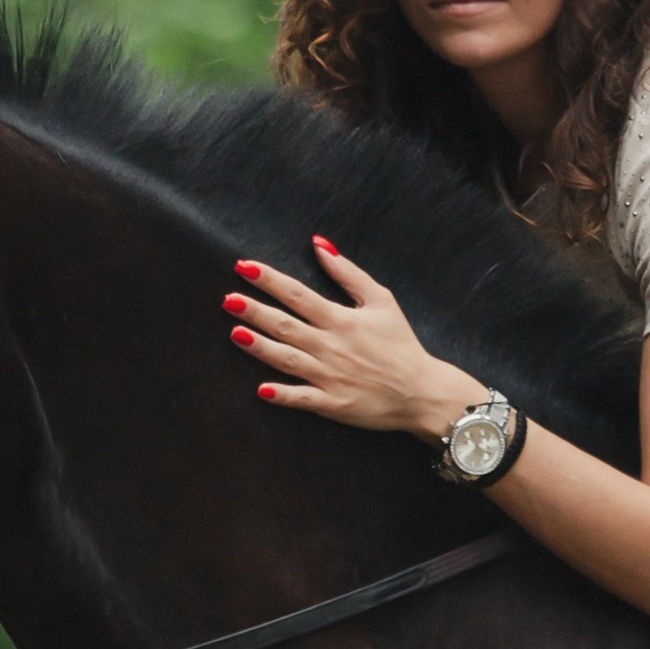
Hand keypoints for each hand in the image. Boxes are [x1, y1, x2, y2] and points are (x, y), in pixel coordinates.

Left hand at [226, 242, 474, 442]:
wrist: (422, 391)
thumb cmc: (401, 344)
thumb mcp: (382, 301)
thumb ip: (348, 273)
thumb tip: (319, 245)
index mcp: (341, 319)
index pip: (298, 295)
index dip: (270, 280)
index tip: (244, 267)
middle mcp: (331, 346)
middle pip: (286, 325)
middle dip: (255, 311)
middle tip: (227, 299)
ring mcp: (330, 376)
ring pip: (287, 359)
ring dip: (260, 346)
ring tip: (235, 332)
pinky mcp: (332, 403)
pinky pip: (302, 398)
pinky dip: (282, 395)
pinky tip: (261, 389)